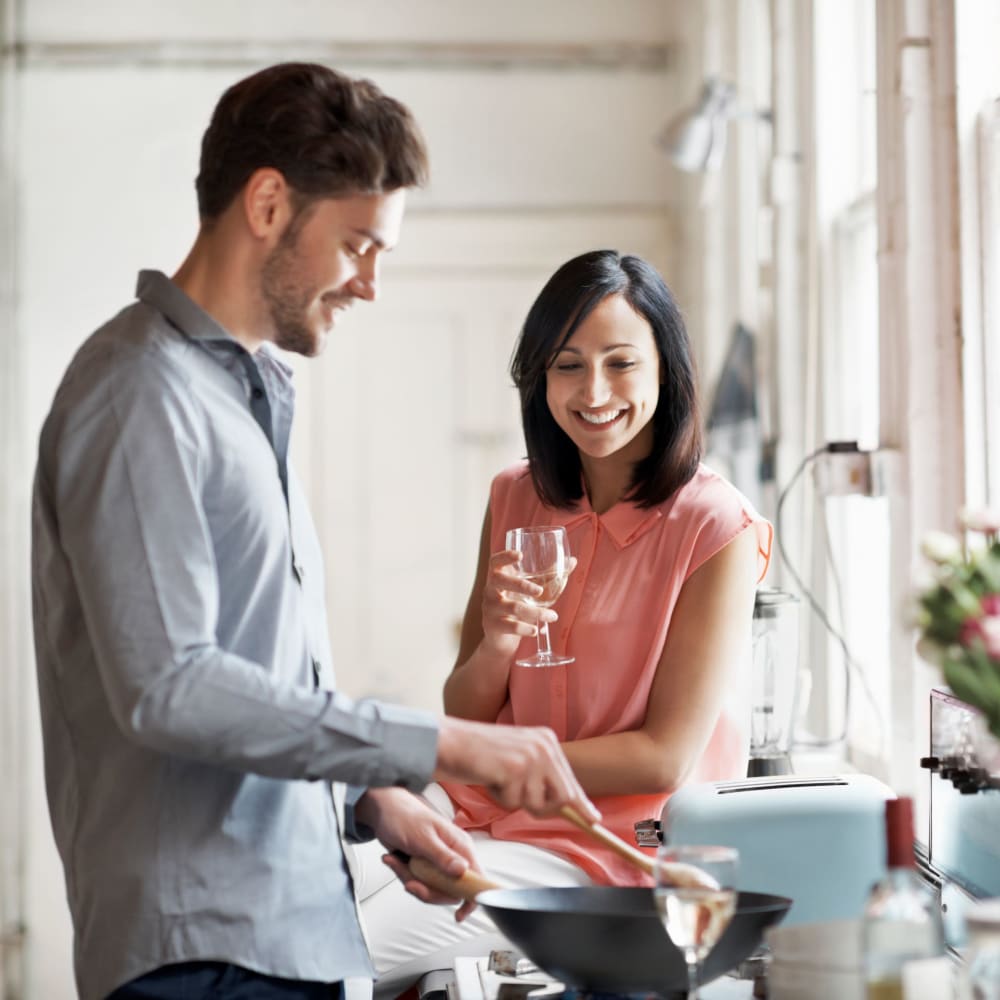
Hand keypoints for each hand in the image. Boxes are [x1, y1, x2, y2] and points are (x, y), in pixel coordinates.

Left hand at [354, 787, 480, 919]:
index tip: (460, 915)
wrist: (384, 811)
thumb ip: (443, 857)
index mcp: (460, 846)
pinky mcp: (425, 866)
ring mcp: (439, 862)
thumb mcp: (423, 838)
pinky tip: (393, 859)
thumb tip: (464, 871)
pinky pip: (419, 883)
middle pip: (450, 891)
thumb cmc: (405, 818)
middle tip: (410, 883)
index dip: (472, 898)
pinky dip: (403, 875)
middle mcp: (453, 856)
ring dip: (410, 879)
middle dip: (427, 890)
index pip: (476, 877)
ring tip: (396, 861)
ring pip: (431, 888)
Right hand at [434, 715, 599, 821]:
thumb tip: (570, 807)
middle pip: (563, 797)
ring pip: (537, 804)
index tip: (594, 821)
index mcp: (547, 740)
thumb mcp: (518, 759)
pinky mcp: (514, 769)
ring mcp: (530, 756)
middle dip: (542, 807)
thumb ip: (542, 777)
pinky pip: (515, 803)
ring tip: (497, 779)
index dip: (581, 805)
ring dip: (515, 801)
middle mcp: (544, 745)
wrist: (448, 741)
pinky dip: (500, 799)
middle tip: (512, 792)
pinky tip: (489, 778)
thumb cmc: (479, 755)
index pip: (571, 781)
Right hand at [480, 550, 576, 656]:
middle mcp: (491, 590)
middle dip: (521, 585)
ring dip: (535, 612)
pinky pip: (511, 626)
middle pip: (500, 581)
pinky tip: (537, 630)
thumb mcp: (530, 589)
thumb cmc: (517, 604)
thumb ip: (549, 575)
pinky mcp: (493, 626)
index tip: (520, 555)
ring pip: (513, 607)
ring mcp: (490, 608)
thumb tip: (573, 560)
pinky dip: (526, 628)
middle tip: (540, 591)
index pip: (495, 562)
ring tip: (553, 616)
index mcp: (499, 577)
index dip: (505, 556)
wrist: (501, 637)